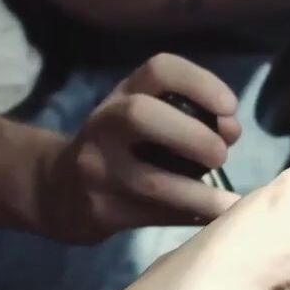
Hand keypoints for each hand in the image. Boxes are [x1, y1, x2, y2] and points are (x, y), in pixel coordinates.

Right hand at [43, 54, 243, 243]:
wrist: (58, 190)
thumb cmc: (119, 149)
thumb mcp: (143, 121)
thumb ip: (190, 119)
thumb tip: (231, 131)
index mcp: (124, 94)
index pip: (159, 70)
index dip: (200, 83)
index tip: (230, 108)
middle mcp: (105, 124)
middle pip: (141, 115)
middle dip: (192, 135)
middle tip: (221, 155)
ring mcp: (98, 169)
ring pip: (151, 181)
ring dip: (199, 193)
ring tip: (228, 204)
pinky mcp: (101, 210)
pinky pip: (152, 216)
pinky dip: (189, 217)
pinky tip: (211, 219)